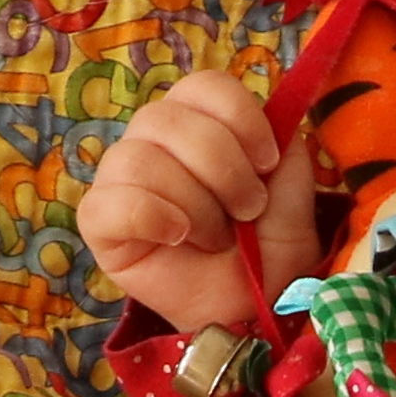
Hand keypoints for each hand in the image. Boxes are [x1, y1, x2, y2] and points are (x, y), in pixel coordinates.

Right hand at [75, 68, 319, 336]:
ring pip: (136, 159)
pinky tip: (177, 237)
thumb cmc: (270, 249)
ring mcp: (121, 182)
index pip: (203, 86)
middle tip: (248, 210)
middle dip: (221, 167)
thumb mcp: (294, 194)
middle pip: (166, 118)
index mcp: (199, 122)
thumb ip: (286, 147)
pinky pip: (106, 203)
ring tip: (218, 237)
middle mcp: (154, 142)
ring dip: (193, 202)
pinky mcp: (101, 225)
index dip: (239, 117)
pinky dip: (148, 215)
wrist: (255, 310)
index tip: (268, 161)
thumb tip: (274, 116)